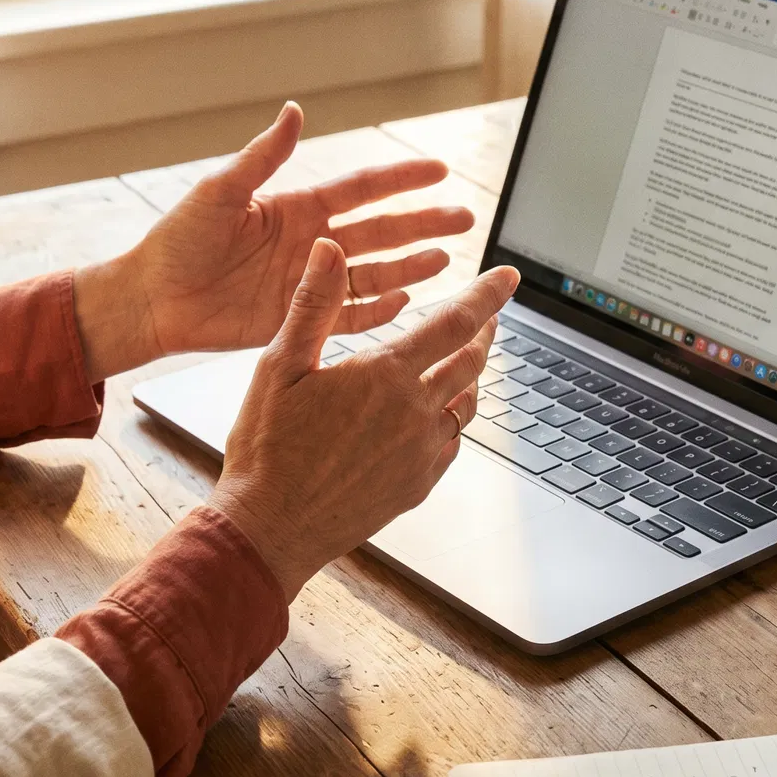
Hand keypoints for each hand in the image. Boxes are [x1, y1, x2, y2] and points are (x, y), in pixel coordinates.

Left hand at [72, 102, 474, 379]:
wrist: (152, 299)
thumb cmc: (177, 242)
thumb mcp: (220, 192)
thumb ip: (263, 158)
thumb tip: (295, 112)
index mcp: (297, 209)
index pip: (362, 189)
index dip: (402, 180)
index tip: (439, 171)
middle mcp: (311, 244)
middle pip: (382, 231)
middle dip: (424, 224)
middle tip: (465, 218)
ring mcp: (308, 283)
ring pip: (375, 273)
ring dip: (412, 266)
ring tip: (447, 259)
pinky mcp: (299, 319)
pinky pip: (349, 316)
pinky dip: (379, 311)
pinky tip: (407, 302)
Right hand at [208, 238, 519, 601]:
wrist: (271, 527)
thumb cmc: (267, 448)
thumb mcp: (279, 364)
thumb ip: (312, 303)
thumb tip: (329, 248)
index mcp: (386, 376)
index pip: (454, 322)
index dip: (487, 295)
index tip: (509, 276)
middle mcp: (415, 413)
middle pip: (471, 362)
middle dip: (485, 332)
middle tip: (490, 315)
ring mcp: (421, 453)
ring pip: (466, 404)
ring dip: (471, 376)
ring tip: (466, 360)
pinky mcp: (417, 485)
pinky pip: (451, 443)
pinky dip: (453, 420)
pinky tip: (440, 415)